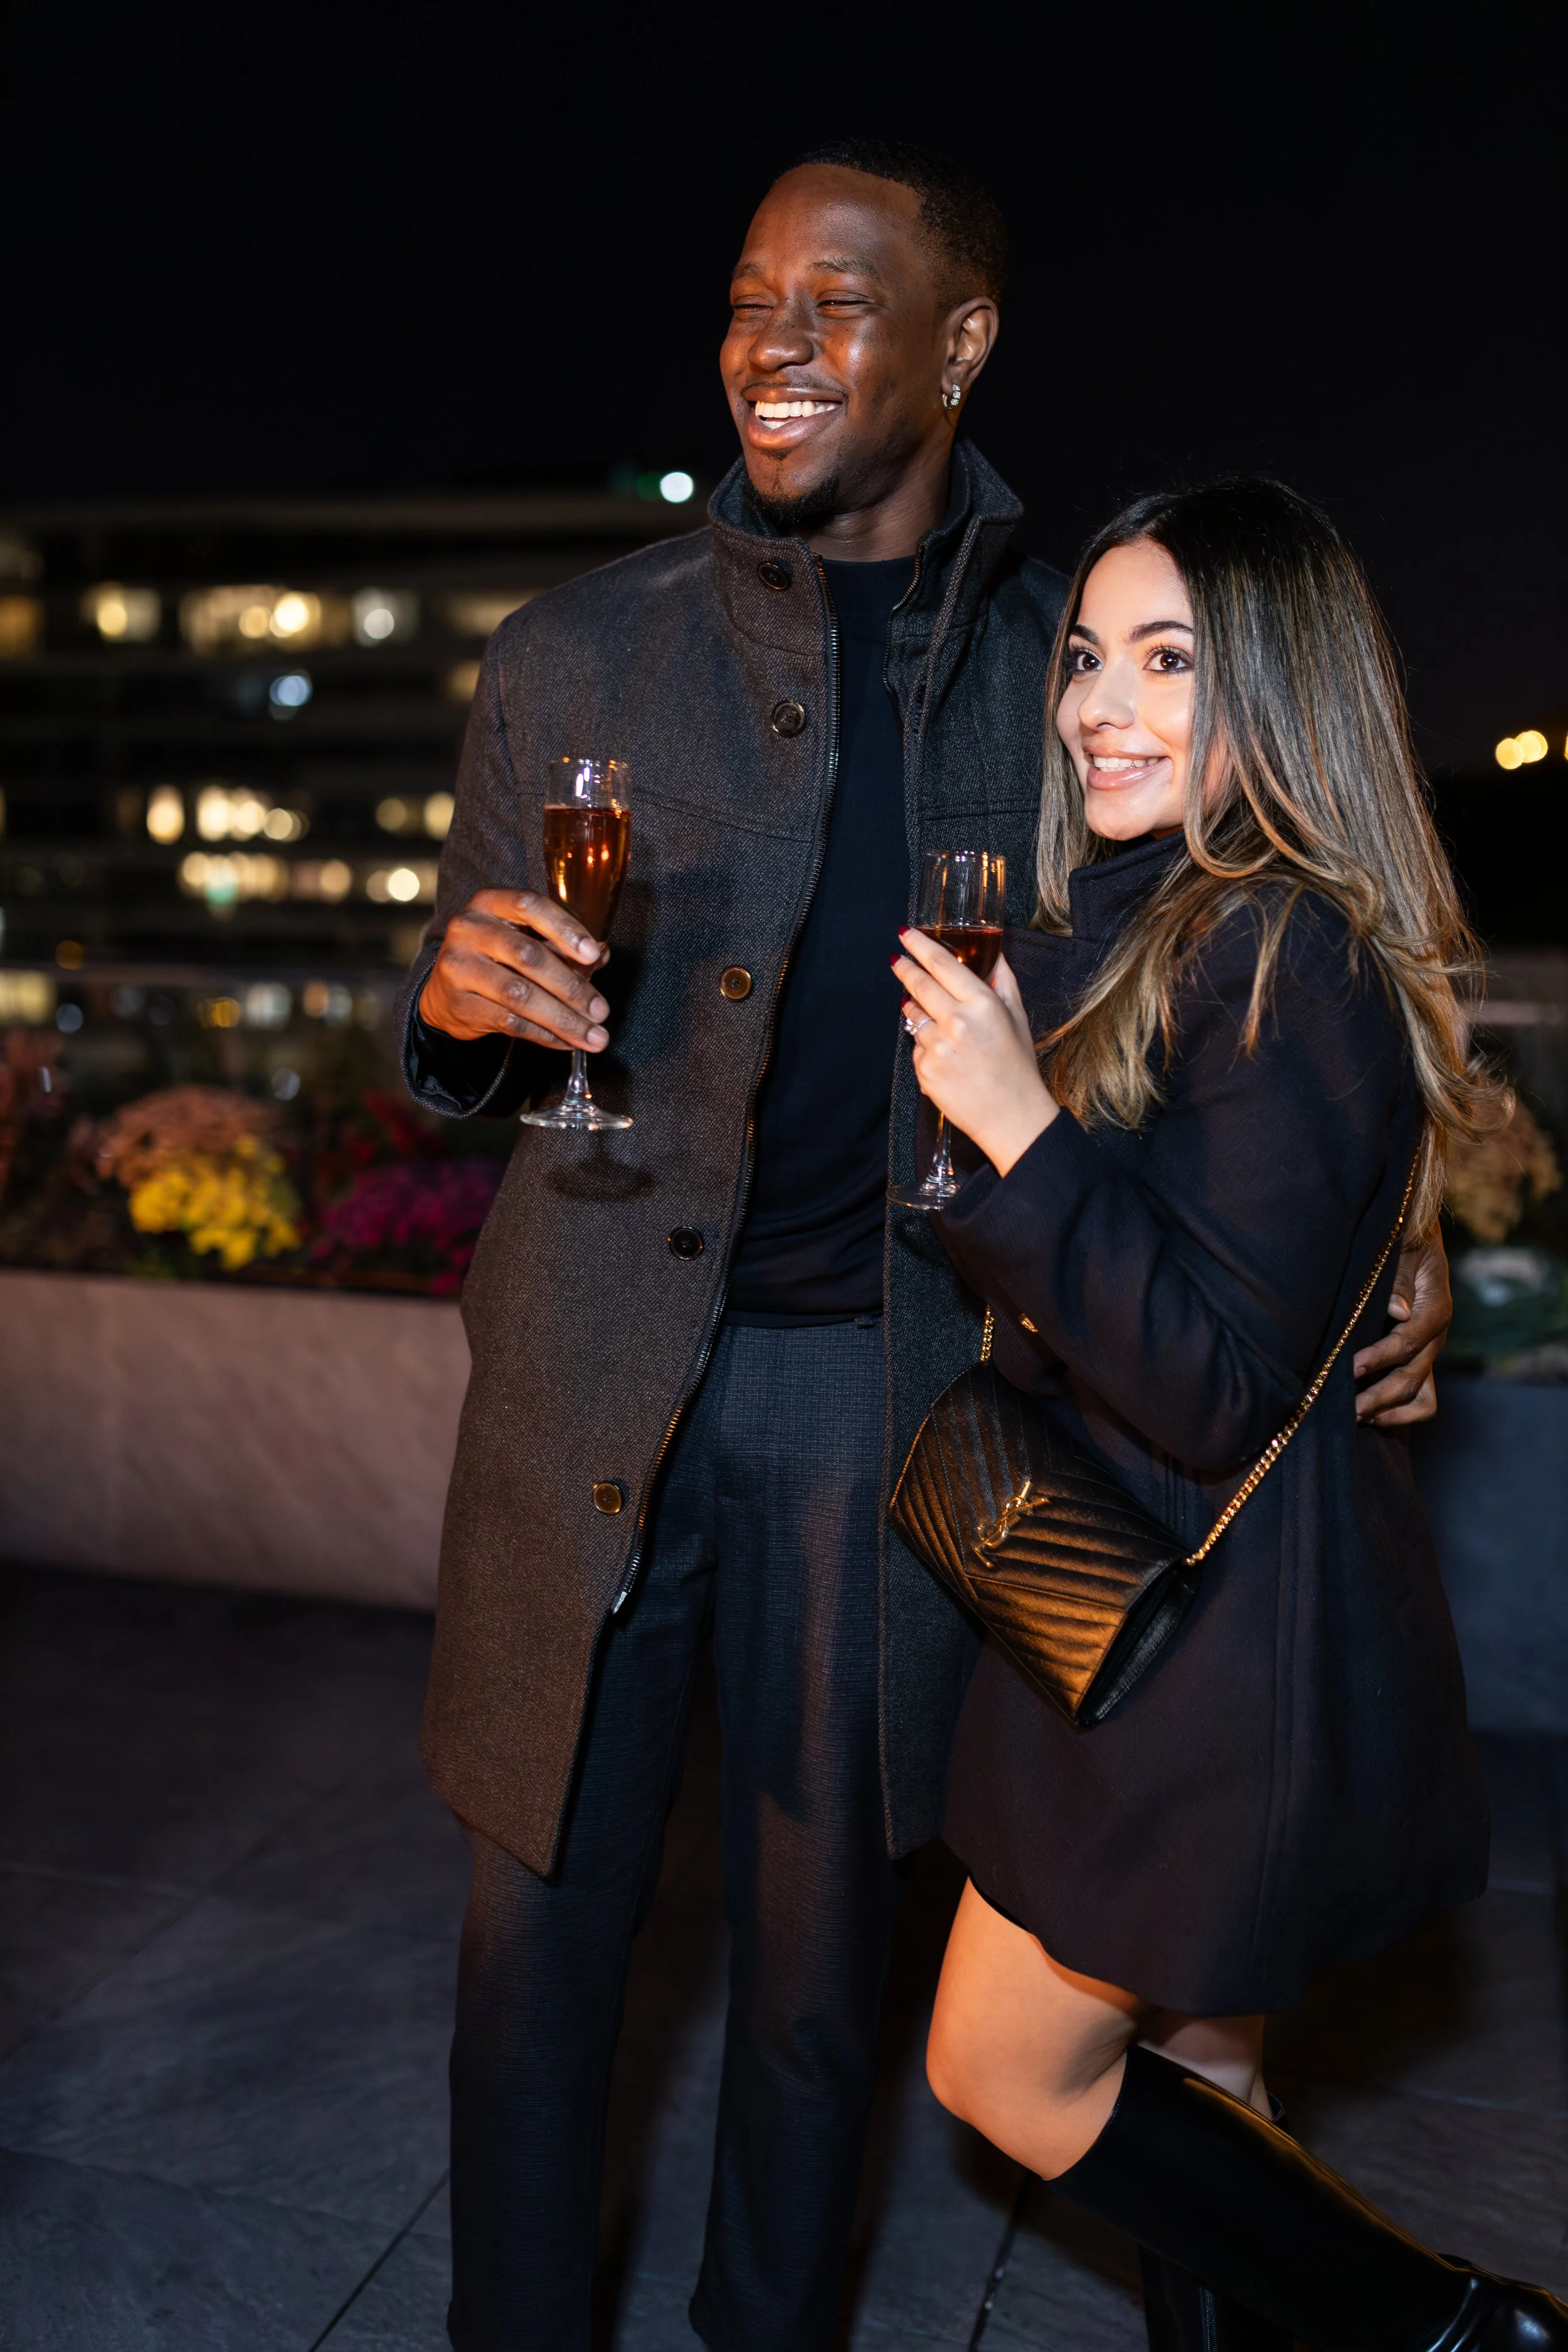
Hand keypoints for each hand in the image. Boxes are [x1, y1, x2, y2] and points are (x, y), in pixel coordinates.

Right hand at [418, 888, 609, 1052]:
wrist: (446, 993)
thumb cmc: (495, 959)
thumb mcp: (523, 939)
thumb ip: (561, 945)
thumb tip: (600, 956)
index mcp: (490, 903)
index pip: (529, 906)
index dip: (564, 929)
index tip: (593, 954)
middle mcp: (469, 929)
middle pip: (527, 956)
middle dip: (571, 987)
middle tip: (601, 1010)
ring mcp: (460, 967)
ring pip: (519, 995)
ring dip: (562, 1018)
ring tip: (592, 1035)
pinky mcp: (459, 1003)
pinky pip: (509, 1022)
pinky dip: (544, 1034)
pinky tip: (566, 1041)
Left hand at [892, 930, 1056, 1176]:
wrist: (1012, 1117)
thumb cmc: (1017, 1067)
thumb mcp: (1017, 1018)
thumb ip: (1003, 982)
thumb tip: (995, 954)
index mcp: (982, 1005)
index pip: (942, 965)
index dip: (920, 945)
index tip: (907, 934)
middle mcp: (957, 1023)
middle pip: (919, 985)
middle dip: (905, 969)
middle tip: (897, 960)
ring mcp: (937, 1048)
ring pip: (914, 1018)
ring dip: (920, 1015)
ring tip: (943, 1029)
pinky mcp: (925, 1071)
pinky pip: (916, 1048)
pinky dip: (926, 1048)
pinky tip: (948, 1059)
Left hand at [1354, 1229, 1450, 1426]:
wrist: (1415, 1237)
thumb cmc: (1403, 1239)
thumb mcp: (1403, 1248)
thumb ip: (1400, 1278)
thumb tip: (1399, 1312)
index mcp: (1434, 1307)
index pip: (1410, 1340)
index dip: (1381, 1357)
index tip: (1352, 1367)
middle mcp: (1435, 1335)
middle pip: (1413, 1377)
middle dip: (1380, 1396)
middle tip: (1347, 1408)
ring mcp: (1428, 1352)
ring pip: (1421, 1397)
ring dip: (1390, 1411)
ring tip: (1357, 1416)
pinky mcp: (1419, 1361)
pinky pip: (1420, 1398)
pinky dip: (1398, 1412)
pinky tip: (1369, 1414)